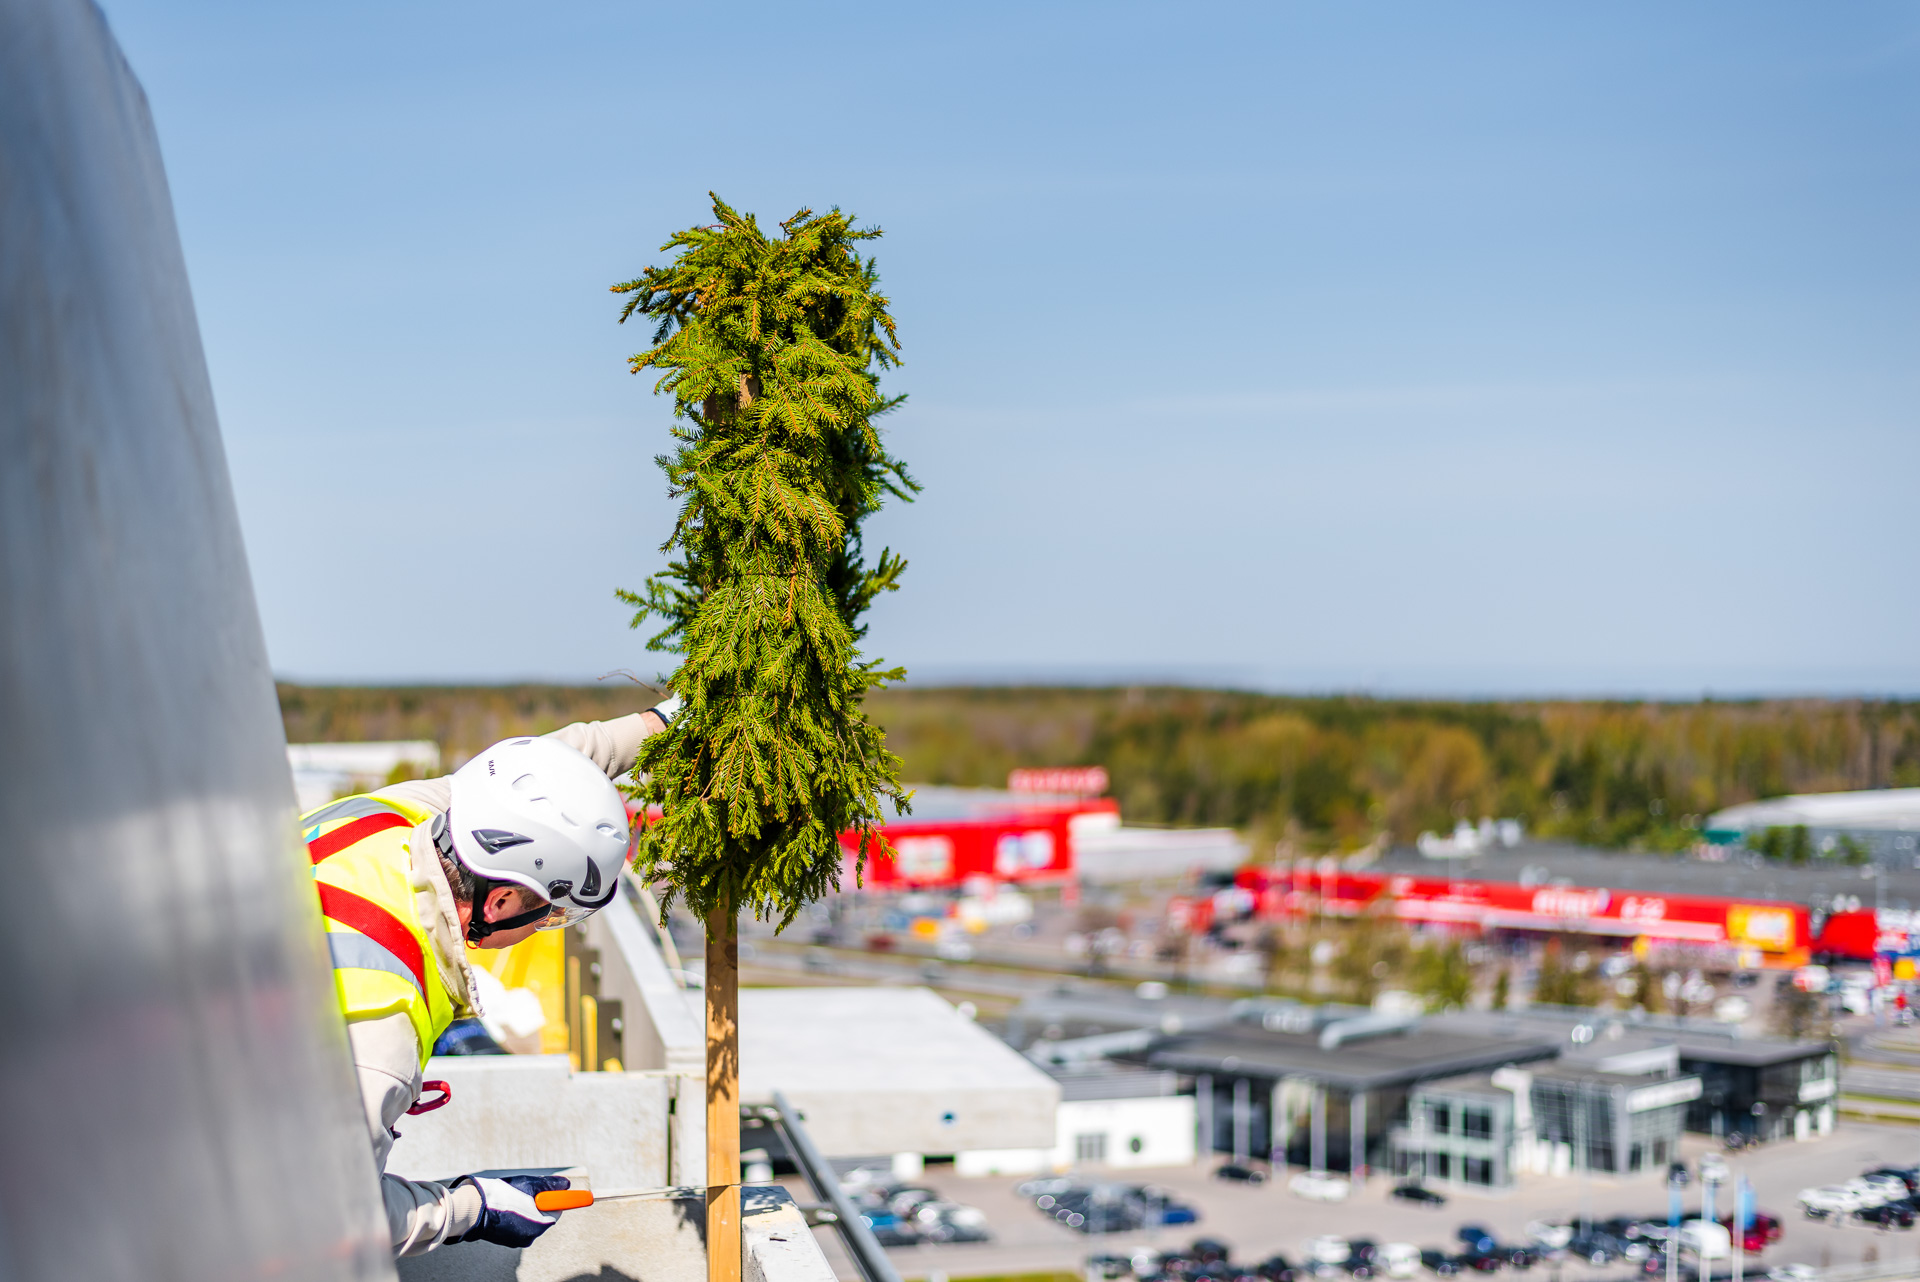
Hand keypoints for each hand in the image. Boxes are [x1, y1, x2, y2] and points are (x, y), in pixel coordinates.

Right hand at [454, 1174, 571, 1247]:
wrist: (472, 1209)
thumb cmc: (502, 1196)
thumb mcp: (530, 1185)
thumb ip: (550, 1185)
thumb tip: (566, 1185)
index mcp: (539, 1225)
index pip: (557, 1210)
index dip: (557, 1198)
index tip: (562, 1190)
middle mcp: (530, 1236)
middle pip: (543, 1215)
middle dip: (539, 1201)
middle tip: (527, 1189)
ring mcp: (517, 1239)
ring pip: (529, 1218)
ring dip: (526, 1206)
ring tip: (511, 1196)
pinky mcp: (505, 1239)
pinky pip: (517, 1224)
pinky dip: (515, 1214)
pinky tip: (504, 1205)